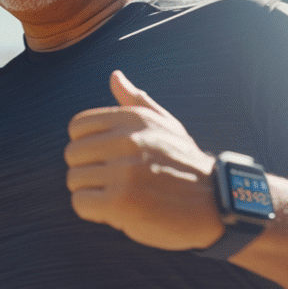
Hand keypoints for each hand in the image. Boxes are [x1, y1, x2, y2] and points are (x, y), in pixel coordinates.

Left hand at [65, 70, 223, 250]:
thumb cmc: (185, 165)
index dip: (86, 146)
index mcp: (133, 119)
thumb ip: (136, 101)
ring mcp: (124, 172)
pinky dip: (93, 211)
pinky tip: (116, 211)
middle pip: (72, 154)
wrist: (214, 204)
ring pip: (74, 180)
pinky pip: (80, 203)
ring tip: (120, 195)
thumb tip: (115, 76)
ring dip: (92, 192)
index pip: (77, 126)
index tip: (107, 159)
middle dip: (88, 171)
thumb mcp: (166, 125)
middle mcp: (127, 141)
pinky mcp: (121, 202)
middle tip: (114, 182)